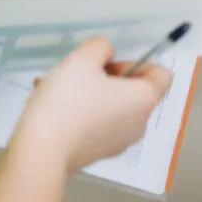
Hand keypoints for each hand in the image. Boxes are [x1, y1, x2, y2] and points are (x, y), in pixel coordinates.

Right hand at [13, 37, 172, 174]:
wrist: (40, 153)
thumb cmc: (68, 102)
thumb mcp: (83, 59)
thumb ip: (100, 46)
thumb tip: (105, 53)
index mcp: (144, 99)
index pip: (161, 74)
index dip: (137, 62)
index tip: (109, 64)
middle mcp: (139, 123)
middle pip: (132, 90)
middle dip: (105, 77)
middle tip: (78, 73)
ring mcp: (119, 143)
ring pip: (109, 106)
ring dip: (87, 93)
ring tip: (55, 87)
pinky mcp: (97, 154)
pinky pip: (95, 125)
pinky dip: (79, 113)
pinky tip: (52, 107)